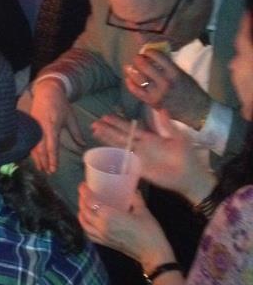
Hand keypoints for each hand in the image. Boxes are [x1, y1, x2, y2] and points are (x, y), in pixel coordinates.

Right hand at [24, 78, 84, 173]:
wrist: (46, 90)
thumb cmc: (60, 103)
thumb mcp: (70, 117)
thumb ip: (76, 132)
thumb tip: (82, 145)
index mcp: (51, 126)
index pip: (51, 146)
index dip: (52, 159)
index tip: (53, 169)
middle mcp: (41, 128)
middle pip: (40, 149)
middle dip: (43, 162)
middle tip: (47, 172)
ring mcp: (34, 126)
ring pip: (33, 146)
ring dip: (37, 158)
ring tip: (40, 168)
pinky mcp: (30, 125)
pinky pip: (30, 141)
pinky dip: (32, 150)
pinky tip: (34, 157)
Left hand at [77, 182, 171, 267]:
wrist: (153, 254)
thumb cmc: (149, 232)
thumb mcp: (143, 211)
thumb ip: (135, 199)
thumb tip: (132, 190)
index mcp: (109, 216)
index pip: (90, 202)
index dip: (84, 192)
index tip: (84, 185)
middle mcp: (101, 226)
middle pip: (84, 211)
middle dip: (82, 200)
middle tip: (85, 193)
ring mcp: (101, 236)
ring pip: (84, 223)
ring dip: (81, 212)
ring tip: (84, 205)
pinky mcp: (104, 243)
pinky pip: (89, 233)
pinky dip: (85, 225)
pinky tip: (88, 220)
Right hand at [91, 111, 214, 199]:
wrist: (191, 176)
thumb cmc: (187, 156)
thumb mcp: (178, 137)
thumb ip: (167, 125)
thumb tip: (160, 108)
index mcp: (150, 138)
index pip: (130, 128)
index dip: (118, 123)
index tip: (105, 116)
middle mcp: (141, 146)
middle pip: (120, 136)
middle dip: (107, 130)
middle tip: (94, 123)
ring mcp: (139, 158)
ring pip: (120, 147)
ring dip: (107, 140)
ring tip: (95, 133)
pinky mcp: (140, 169)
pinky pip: (124, 162)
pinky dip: (115, 158)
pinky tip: (105, 153)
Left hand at [123, 50, 209, 127]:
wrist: (197, 111)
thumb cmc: (191, 90)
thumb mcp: (183, 74)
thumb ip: (169, 66)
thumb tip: (154, 57)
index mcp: (175, 73)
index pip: (159, 56)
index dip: (150, 52)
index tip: (147, 51)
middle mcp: (165, 82)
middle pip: (145, 66)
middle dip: (139, 59)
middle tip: (137, 58)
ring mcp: (157, 92)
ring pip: (139, 78)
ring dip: (132, 70)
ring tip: (129, 67)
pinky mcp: (152, 102)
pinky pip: (136, 91)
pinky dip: (130, 84)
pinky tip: (128, 78)